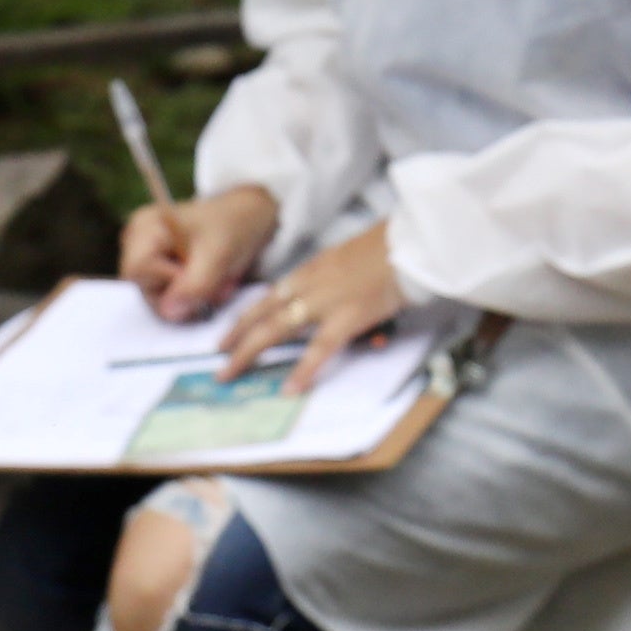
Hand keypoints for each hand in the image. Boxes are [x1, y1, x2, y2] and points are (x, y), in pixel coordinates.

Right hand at [119, 184, 277, 323]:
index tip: (200, 272)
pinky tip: (216, 284)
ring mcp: (151, 263)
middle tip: (220, 284)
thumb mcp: (219, 252)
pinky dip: (199, 299)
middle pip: (148, 291)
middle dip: (188, 295)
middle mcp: (138, 246)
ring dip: (197, 300)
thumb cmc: (234, 224)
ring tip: (221, 282)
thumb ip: (196, 283)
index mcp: (144, 228)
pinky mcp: (165, 278)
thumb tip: (169, 312)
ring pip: (163, 303)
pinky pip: (175, 304)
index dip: (168, 281)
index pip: (137, 271)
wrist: (252, 218)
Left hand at [219, 220, 403, 373]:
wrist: (412, 242)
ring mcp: (325, 301)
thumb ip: (333, 280)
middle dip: (236, 336)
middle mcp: (310, 284)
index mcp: (312, 269)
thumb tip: (326, 303)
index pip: (270, 296)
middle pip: (263, 313)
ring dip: (249, 352)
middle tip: (218, 357)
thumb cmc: (390, 248)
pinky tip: (290, 388)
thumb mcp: (350, 258)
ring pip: (276, 328)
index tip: (230, 332)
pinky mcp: (347, 317)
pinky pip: (320, 349)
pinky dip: (303, 370)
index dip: (247, 316)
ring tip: (230, 373)